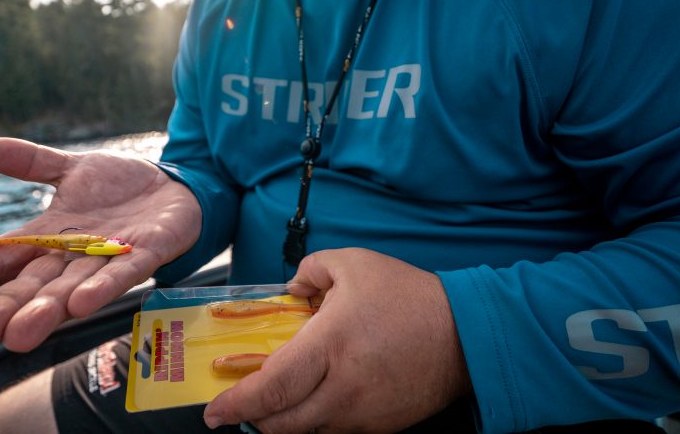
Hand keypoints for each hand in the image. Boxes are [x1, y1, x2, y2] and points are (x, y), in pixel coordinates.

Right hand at [0, 137, 200, 351]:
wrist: (177, 186)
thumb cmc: (121, 187)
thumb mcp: (73, 168)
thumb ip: (33, 163)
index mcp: (52, 237)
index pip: (0, 257)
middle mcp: (75, 255)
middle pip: (33, 285)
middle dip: (4, 310)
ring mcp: (111, 256)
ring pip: (74, 287)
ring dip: (48, 310)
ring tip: (21, 333)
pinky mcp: (148, 251)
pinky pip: (124, 272)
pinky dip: (104, 287)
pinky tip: (82, 303)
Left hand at [204, 248, 471, 432]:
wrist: (464, 334)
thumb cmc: (406, 296)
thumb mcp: (354, 263)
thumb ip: (311, 269)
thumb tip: (291, 289)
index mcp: (331, 345)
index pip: (273, 386)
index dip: (239, 403)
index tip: (215, 410)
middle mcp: (343, 387)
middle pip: (282, 423)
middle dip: (253, 420)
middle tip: (236, 409)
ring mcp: (362, 413)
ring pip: (307, 432)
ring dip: (283, 422)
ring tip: (274, 402)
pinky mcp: (380, 426)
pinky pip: (335, 431)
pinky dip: (315, 421)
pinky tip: (315, 399)